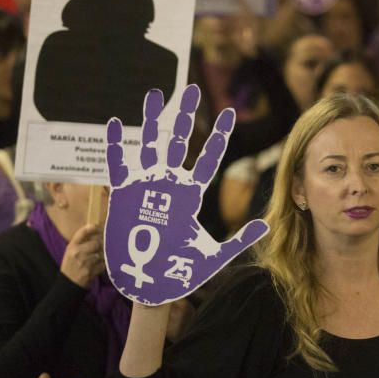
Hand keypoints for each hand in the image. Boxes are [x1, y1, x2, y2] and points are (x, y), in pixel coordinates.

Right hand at [60, 224, 104, 287]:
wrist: (68, 283)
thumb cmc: (70, 266)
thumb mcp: (70, 252)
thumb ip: (80, 243)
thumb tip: (95, 233)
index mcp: (72, 247)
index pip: (82, 232)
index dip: (92, 228)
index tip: (98, 227)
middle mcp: (78, 253)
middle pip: (96, 243)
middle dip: (100, 245)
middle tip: (101, 247)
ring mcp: (85, 262)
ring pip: (101, 254)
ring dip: (102, 256)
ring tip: (100, 257)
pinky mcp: (91, 271)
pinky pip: (103, 264)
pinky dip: (103, 265)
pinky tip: (99, 266)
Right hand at [105, 86, 268, 304]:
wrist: (151, 286)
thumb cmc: (180, 271)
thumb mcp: (214, 256)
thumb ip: (239, 240)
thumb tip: (264, 225)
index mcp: (189, 196)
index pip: (208, 160)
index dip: (219, 138)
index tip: (230, 114)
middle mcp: (168, 187)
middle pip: (178, 145)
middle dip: (184, 118)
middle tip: (191, 91)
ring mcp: (146, 190)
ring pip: (149, 148)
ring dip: (150, 122)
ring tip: (152, 94)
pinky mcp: (124, 198)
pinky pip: (119, 166)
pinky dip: (115, 146)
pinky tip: (113, 124)